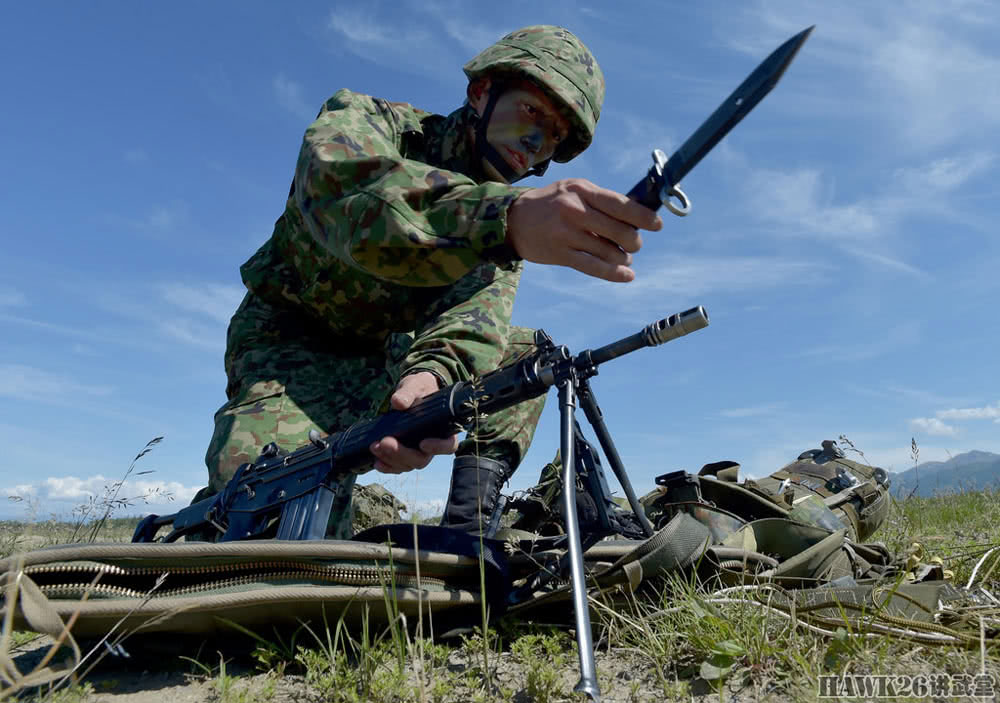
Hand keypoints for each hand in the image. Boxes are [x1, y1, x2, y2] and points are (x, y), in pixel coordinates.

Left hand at [370, 371, 458, 473]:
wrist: (410, 393)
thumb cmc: (419, 388)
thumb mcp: (415, 385)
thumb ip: (408, 393)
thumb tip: (398, 402)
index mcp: (443, 428)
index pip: (448, 445)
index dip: (438, 447)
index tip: (423, 443)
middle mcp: (432, 443)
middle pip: (422, 459)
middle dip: (402, 453)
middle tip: (385, 442)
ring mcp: (418, 451)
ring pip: (408, 464)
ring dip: (390, 459)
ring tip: (374, 446)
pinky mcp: (404, 453)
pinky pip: (398, 466)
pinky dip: (387, 466)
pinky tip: (376, 461)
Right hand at [506, 178, 662, 282]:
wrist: (514, 219)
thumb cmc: (552, 203)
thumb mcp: (575, 189)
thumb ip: (602, 199)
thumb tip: (638, 213)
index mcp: (583, 191)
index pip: (621, 205)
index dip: (643, 217)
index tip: (657, 225)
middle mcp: (575, 211)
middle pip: (620, 231)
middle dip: (634, 242)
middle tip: (633, 244)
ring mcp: (567, 234)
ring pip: (610, 252)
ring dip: (623, 258)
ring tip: (622, 257)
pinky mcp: (561, 254)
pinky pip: (594, 267)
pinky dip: (614, 274)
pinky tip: (627, 275)